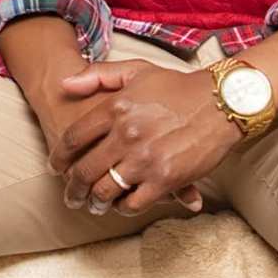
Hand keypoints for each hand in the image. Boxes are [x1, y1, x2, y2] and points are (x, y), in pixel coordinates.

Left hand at [50, 60, 233, 216]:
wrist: (222, 102)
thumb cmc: (178, 87)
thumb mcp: (136, 70)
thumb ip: (98, 75)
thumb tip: (63, 85)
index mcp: (115, 108)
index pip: (73, 139)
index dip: (59, 158)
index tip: (55, 168)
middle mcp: (126, 134)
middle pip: (84, 170)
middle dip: (72, 188)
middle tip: (70, 196)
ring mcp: (145, 158)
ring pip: (105, 191)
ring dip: (95, 202)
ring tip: (93, 205)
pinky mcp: (165, 178)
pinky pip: (134, 203)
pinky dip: (124, 207)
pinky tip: (123, 205)